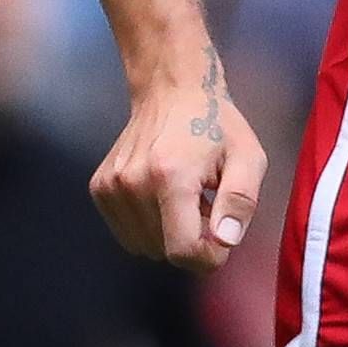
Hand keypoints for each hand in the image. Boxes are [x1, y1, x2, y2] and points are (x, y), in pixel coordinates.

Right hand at [92, 54, 267, 269]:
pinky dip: (149, 225)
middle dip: (191, 240)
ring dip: (169, 234)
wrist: (171, 90)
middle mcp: (133, 183)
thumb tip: (225, 241)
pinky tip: (163, 196)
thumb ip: (240, 201)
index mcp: (170, 177)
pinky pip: (128, 234)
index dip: (209, 256)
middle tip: (205, 204)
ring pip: (145, 247)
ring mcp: (111, 187)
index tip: (221, 234)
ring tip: (185, 198)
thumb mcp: (248, 158)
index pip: (183, 252)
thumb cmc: (216, 125)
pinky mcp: (100, 188)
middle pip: (165, 252)